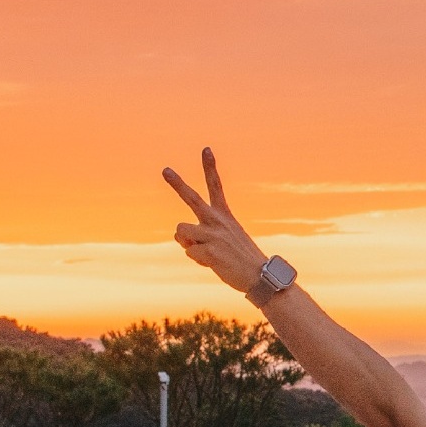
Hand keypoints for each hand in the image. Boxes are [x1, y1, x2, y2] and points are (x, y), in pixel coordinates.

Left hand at [162, 147, 265, 293]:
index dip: (210, 167)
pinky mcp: (209, 250)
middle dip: (177, 184)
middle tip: (165, 170)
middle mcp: (217, 221)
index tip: (206, 149)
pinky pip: (189, 252)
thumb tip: (179, 236)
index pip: (216, 186)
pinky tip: (214, 263)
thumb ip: (199, 235)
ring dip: (187, 243)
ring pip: (180, 231)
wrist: (260, 277)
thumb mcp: (223, 241)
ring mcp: (213, 234)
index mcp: (225, 215)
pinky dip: (198, 260)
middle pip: (192, 198)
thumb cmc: (241, 259)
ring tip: (207, 252)